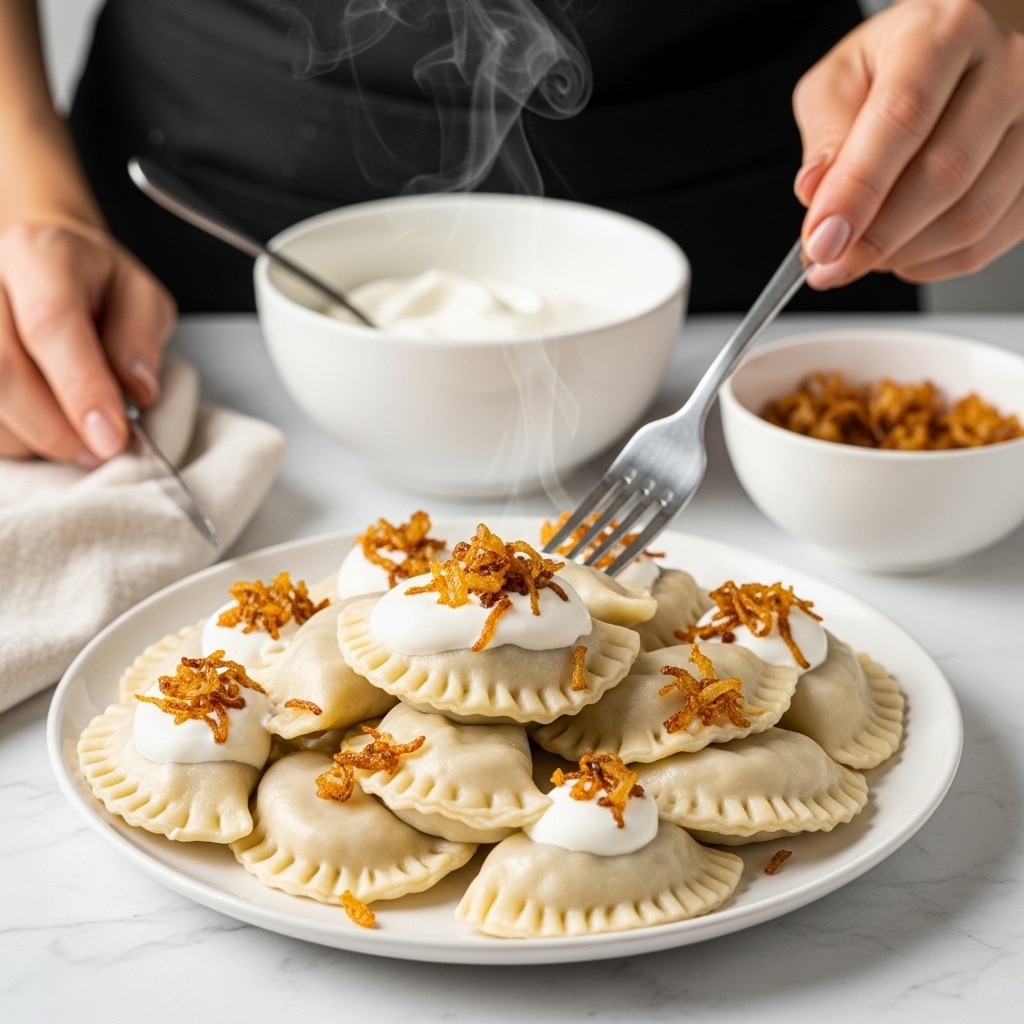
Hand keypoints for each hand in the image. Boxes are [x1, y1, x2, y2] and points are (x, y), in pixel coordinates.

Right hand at [0, 220, 175, 463]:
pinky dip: (12, 439)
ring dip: (31, 440)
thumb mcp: (140, 296)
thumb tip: (136, 392)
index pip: (50, 325)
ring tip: (74, 442)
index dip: (81, 388)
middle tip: (97, 452)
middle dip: (55, 429)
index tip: (111, 437)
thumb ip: (140, 338)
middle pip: (2, 369)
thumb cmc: (92, 284)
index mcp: (39, 254)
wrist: (36, 263)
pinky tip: (40, 433)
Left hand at [792, 0, 1023, 288]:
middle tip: (830, 263)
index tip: (823, 239)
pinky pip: (988, 241)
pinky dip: (933, 263)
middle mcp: (1007, 67)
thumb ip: (826, 136)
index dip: (858, 189)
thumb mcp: (840, 81)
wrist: (949, 58)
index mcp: (946, 32)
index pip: (903, 116)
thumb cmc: (892, 66)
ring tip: (860, 254)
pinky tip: (901, 252)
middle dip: (876, 236)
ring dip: (903, 255)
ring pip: (972, 217)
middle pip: (946, 173)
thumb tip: (816, 193)